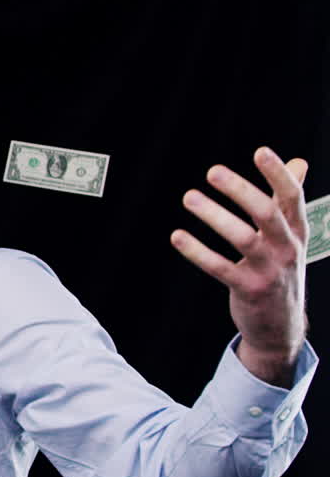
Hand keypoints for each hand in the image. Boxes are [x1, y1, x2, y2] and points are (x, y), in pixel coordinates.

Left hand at [171, 147, 308, 386]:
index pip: (293, 197)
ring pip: (242, 239)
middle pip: (267, 213)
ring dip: (214, 216)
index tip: (260, 151)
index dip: (278, 174)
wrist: (282, 325)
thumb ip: (289, 200)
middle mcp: (287, 249)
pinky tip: (176, 236)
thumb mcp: (291, 236)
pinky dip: (198, 251)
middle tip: (212, 171)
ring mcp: (269, 271)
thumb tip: (299, 162)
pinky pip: (220, 268)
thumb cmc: (281, 270)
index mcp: (298, 231)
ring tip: (189, 197)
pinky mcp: (249, 290)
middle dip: (241, 190)